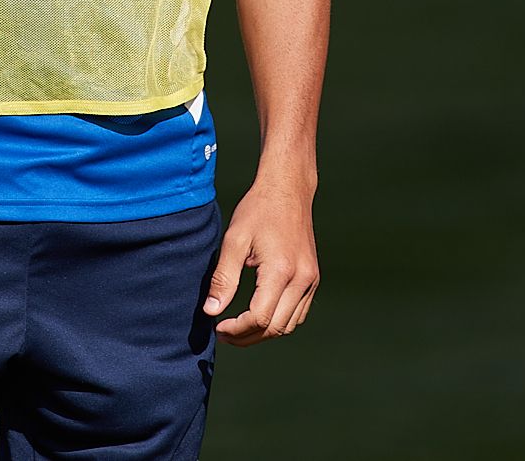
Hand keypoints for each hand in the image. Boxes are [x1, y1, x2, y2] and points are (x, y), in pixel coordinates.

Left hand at [203, 176, 318, 345]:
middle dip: (248, 337)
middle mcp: (302, 279)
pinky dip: (279, 321)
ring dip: (264, 333)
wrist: (288, 188)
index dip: (237, 329)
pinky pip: (298, 313)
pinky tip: (259, 314)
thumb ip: (223, 278)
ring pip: (289, 325)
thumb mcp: (234, 239)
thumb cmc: (258, 209)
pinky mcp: (313, 277)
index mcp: (281, 270)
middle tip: (224, 333)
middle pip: (276, 328)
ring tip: (239, 328)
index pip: (260, 318)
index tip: (218, 326)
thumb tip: (211, 311)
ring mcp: (311, 280)